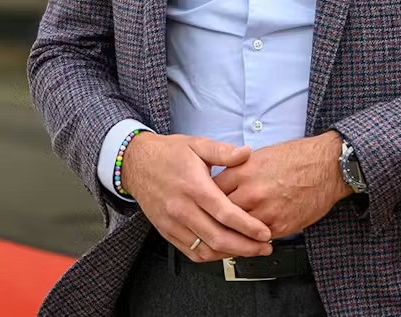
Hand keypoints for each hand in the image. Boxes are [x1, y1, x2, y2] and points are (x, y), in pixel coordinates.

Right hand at [121, 134, 274, 261]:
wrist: (136, 162)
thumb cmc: (167, 154)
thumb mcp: (196, 144)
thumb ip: (223, 151)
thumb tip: (246, 153)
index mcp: (193, 187)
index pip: (225, 213)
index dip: (247, 226)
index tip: (264, 232)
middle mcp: (182, 208)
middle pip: (218, 237)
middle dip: (246, 246)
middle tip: (264, 247)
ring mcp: (173, 223)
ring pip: (205, 249)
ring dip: (230, 254)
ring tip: (249, 250)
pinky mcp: (167, 231)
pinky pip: (191, 252)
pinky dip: (211, 256)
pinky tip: (224, 251)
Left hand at [212, 131, 352, 238]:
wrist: (327, 166)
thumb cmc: (297, 157)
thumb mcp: (259, 155)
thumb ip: (237, 170)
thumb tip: (221, 181)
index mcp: (243, 171)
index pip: (211, 191)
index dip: (205, 199)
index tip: (203, 204)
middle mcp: (252, 192)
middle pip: (220, 214)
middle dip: (213, 219)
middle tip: (208, 224)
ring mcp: (266, 211)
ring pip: (236, 231)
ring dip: (230, 234)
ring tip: (223, 236)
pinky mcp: (281, 226)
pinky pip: (257, 239)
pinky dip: (250, 240)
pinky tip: (246, 240)